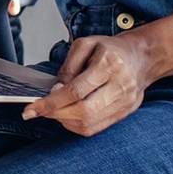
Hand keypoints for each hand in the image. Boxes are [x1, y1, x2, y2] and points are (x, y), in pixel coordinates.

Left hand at [22, 33, 160, 136]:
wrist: (141, 58)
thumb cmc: (111, 50)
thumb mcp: (85, 45)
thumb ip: (67, 67)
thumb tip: (55, 90)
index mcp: (109, 64)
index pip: (75, 91)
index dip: (50, 103)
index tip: (31, 110)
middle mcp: (119, 86)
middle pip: (83, 111)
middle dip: (56, 114)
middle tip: (41, 110)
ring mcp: (124, 102)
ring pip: (89, 123)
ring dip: (65, 121)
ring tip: (56, 110)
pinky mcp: (124, 113)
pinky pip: (97, 128)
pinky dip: (77, 125)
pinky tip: (69, 116)